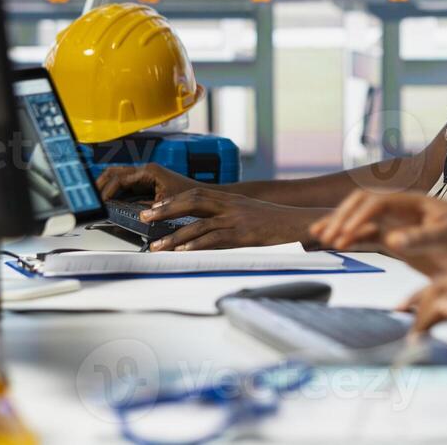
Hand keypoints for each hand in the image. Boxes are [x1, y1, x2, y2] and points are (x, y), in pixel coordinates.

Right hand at [95, 162, 197, 201]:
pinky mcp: (144, 182)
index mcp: (148, 171)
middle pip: (114, 172)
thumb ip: (143, 209)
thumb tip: (125, 214)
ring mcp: (144, 175)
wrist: (200, 196)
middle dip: (101, 185)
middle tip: (92, 198)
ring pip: (117, 176)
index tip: (100, 202)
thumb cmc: (188, 197)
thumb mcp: (164, 206)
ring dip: (106, 186)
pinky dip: (114, 190)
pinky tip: (108, 200)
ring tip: (96, 200)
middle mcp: (145, 170)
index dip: (107, 191)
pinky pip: (124, 183)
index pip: (120, 178)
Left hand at [140, 187, 318, 250]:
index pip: (196, 194)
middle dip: (166, 210)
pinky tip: (183, 252)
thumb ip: (229, 220)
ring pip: (200, 224)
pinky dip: (197, 245)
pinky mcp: (245, 234)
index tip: (153, 207)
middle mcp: (232, 205)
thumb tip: (207, 233)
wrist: (302, 223)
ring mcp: (238, 219)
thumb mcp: (251, 216)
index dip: (172, 200)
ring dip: (175, 236)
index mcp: (232, 199)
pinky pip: (216, 239)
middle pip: (192, 202)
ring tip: (157, 246)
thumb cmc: (278, 223)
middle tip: (144, 217)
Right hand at [308, 191, 446, 275]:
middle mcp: (406, 211)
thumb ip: (422, 238)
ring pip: (364, 220)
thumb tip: (391, 239)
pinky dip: (353, 237)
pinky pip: (372, 236)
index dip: (357, 215)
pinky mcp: (404, 243)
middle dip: (342, 217)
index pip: (377, 201)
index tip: (344, 235)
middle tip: (323, 237)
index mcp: (417, 203)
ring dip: (342, 225)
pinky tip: (337, 243)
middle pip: (364, 205)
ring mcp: (403, 226)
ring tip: (318, 236)